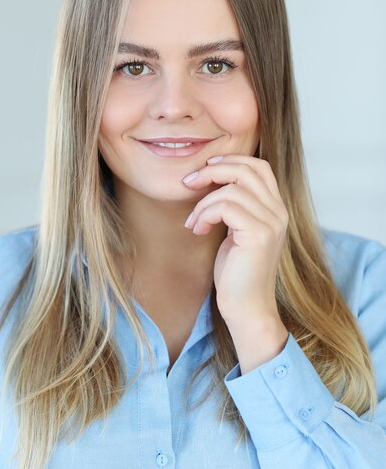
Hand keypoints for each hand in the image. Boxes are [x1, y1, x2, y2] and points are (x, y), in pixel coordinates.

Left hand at [182, 154, 288, 367]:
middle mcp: (279, 212)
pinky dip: (204, 214)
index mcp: (276, 209)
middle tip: (189, 182)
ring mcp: (271, 223)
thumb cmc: (236, 272)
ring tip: (194, 222)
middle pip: (247, 169)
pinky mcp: (258, 235)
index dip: (231, 160)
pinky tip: (198, 230)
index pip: (260, 167)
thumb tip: (211, 178)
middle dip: (212, 170)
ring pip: (230, 189)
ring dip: (203, 202)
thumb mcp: (236, 231)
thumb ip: (235, 206)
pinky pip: (225, 206)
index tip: (206, 168)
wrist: (246, 308)